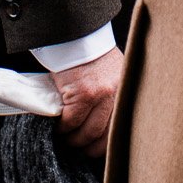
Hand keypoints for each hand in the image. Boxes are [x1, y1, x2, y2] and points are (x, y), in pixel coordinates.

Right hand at [46, 47, 124, 161]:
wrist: (75, 33)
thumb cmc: (89, 53)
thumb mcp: (109, 73)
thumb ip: (109, 96)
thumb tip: (101, 123)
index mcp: (124, 91)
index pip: (121, 128)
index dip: (106, 144)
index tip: (94, 149)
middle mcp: (116, 94)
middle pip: (104, 136)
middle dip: (88, 147)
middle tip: (77, 147)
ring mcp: (99, 95)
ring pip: (87, 132)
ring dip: (73, 140)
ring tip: (66, 137)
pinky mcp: (81, 93)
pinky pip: (71, 121)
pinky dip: (63, 128)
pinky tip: (58, 126)